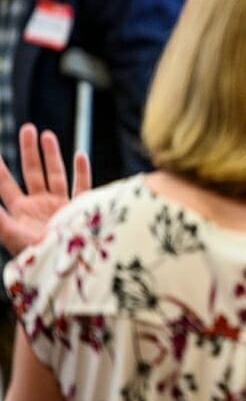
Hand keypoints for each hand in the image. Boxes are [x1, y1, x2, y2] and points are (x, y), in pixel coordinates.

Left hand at [0, 123, 91, 255]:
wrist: (69, 272)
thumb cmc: (38, 258)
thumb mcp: (12, 234)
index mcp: (21, 212)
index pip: (5, 185)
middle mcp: (40, 206)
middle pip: (32, 173)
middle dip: (29, 151)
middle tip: (27, 128)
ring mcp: (62, 207)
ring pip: (56, 175)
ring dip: (51, 155)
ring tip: (46, 134)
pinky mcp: (83, 211)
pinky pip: (83, 187)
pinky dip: (82, 171)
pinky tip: (80, 155)